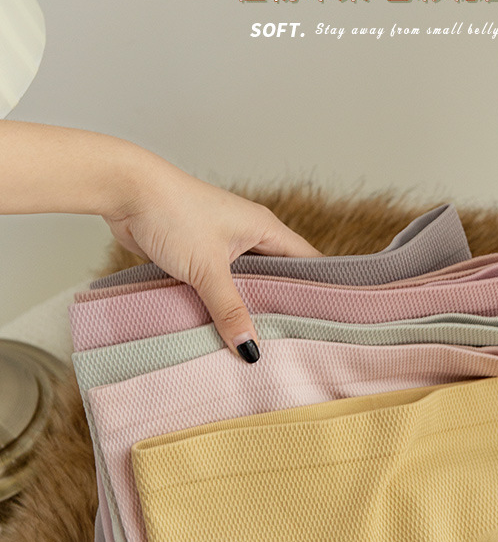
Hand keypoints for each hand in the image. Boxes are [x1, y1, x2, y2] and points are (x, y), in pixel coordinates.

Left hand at [106, 164, 321, 359]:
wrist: (125, 192)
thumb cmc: (173, 213)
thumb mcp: (207, 268)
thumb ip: (229, 309)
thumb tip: (250, 349)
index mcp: (264, 228)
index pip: (306, 262)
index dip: (317, 289)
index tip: (327, 321)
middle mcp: (248, 235)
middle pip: (276, 277)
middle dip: (280, 307)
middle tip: (292, 343)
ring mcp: (222, 245)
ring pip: (244, 284)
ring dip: (246, 308)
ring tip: (259, 343)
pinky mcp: (197, 256)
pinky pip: (217, 287)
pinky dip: (220, 305)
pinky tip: (222, 329)